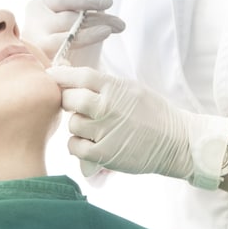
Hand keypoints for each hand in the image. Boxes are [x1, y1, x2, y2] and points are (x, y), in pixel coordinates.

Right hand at [23, 0, 123, 67]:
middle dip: (96, 19)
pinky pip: (64, 60)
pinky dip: (80, 56)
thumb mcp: (83, 7)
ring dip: (92, 35)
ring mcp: (36, 48)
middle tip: (120, 23)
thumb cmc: (71, 32)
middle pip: (67, 19)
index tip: (108, 0)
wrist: (64, 67)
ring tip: (111, 31)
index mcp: (39, 5)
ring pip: (66, 39)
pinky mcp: (42, 67)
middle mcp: (33, 25)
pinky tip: (96, 56)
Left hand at [47, 66, 227, 188]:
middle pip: (69, 99)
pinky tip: (89, 142)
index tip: (51, 75)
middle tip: (74, 105)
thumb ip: (105, 84)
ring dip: (77, 125)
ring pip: (72, 124)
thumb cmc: (153, 113)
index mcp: (115, 87)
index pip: (79, 76)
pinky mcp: (104, 154)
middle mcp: (108, 107)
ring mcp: (105, 131)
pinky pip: (75, 146)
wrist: (176, 141)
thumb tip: (73, 77)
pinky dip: (78, 145)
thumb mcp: (131, 89)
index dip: (61, 74)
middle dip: (68, 101)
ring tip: (93, 127)